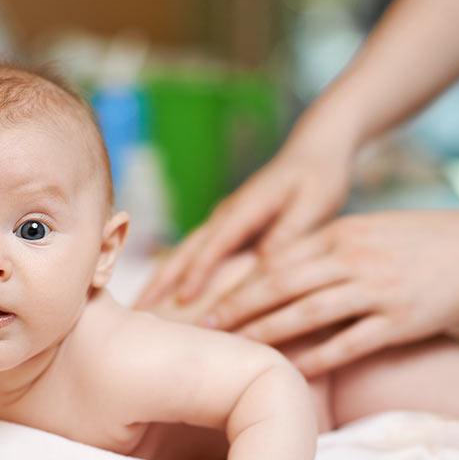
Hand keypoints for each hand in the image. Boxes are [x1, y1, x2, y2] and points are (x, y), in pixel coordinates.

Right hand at [136, 142, 350, 308]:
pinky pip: (200, 252)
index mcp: (246, 208)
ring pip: (188, 251)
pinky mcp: (231, 226)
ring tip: (143, 306)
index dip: (197, 274)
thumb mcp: (314, 204)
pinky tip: (173, 293)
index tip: (180, 302)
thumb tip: (264, 265)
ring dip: (164, 278)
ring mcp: (225, 219)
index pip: (215, 245)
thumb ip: (289, 233)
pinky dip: (181, 272)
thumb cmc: (320, 175)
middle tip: (138, 310)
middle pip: (188, 249)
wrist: (316, 149)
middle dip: (161, 279)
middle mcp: (228, 213)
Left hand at [206, 209, 458, 374]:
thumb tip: (289, 265)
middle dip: (238, 306)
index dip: (240, 280)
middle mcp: (352, 259)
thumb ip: (332, 246)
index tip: (210, 296)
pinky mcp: (400, 321)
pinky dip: (315, 359)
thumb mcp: (373, 229)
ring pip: (305, 313)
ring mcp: (376, 290)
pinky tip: (290, 372)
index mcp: (343, 234)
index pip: (278, 259)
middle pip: (280, 284)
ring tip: (236, 349)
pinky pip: (347, 344)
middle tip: (204, 325)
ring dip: (265, 332)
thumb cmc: (430, 240)